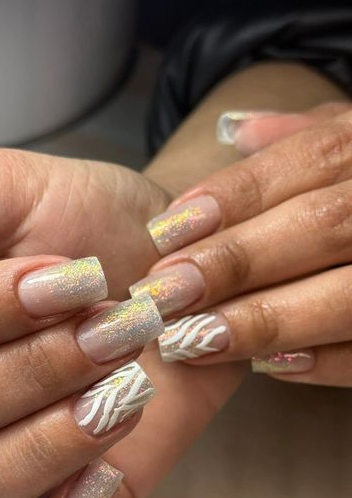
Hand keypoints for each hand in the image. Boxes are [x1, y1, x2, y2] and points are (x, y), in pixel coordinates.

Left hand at [130, 103, 351, 386]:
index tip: (165, 232)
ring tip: (195, 339)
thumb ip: (305, 136)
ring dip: (268, 320)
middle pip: (323, 226)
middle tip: (164, 294)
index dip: (234, 195)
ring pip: (350, 296)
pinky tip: (269, 367)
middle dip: (237, 261)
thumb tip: (233, 130)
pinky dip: (328, 363)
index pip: (311, 157)